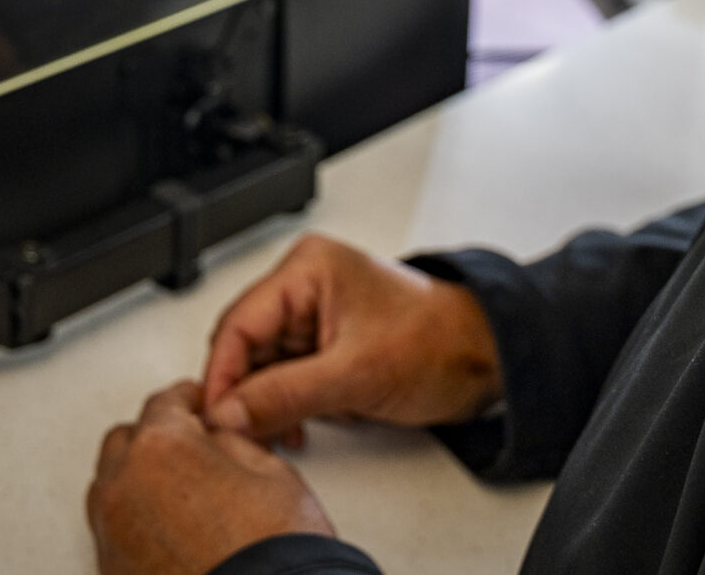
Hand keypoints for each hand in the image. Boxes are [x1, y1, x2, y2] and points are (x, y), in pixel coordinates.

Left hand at [87, 381, 334, 574]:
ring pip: (112, 489)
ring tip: (178, 496)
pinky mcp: (113, 573)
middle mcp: (124, 488)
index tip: (196, 405)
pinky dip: (135, 525)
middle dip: (155, 439)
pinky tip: (170, 533)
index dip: (188, 400)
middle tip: (190, 449)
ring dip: (138, 482)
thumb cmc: (273, 556)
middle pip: (126, 442)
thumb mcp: (274, 474)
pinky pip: (114, 534)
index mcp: (161, 448)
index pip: (164, 403)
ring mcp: (112, 535)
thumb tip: (215, 440)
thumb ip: (232, 442)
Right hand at [201, 234, 501, 445]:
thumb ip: (285, 395)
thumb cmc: (440, 343)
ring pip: (264, 367)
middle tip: (241, 434)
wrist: (488, 359)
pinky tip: (297, 428)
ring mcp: (316, 317)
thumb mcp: (355, 375)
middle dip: (245, 394)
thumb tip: (230, 412)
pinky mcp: (327, 346)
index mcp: (307, 270)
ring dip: (269, 405)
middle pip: (246, 346)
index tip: (216, 417)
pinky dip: (288, 406)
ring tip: (278, 435)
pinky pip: (287, 378)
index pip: (239, 323)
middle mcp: (305, 287)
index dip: (222, 375)